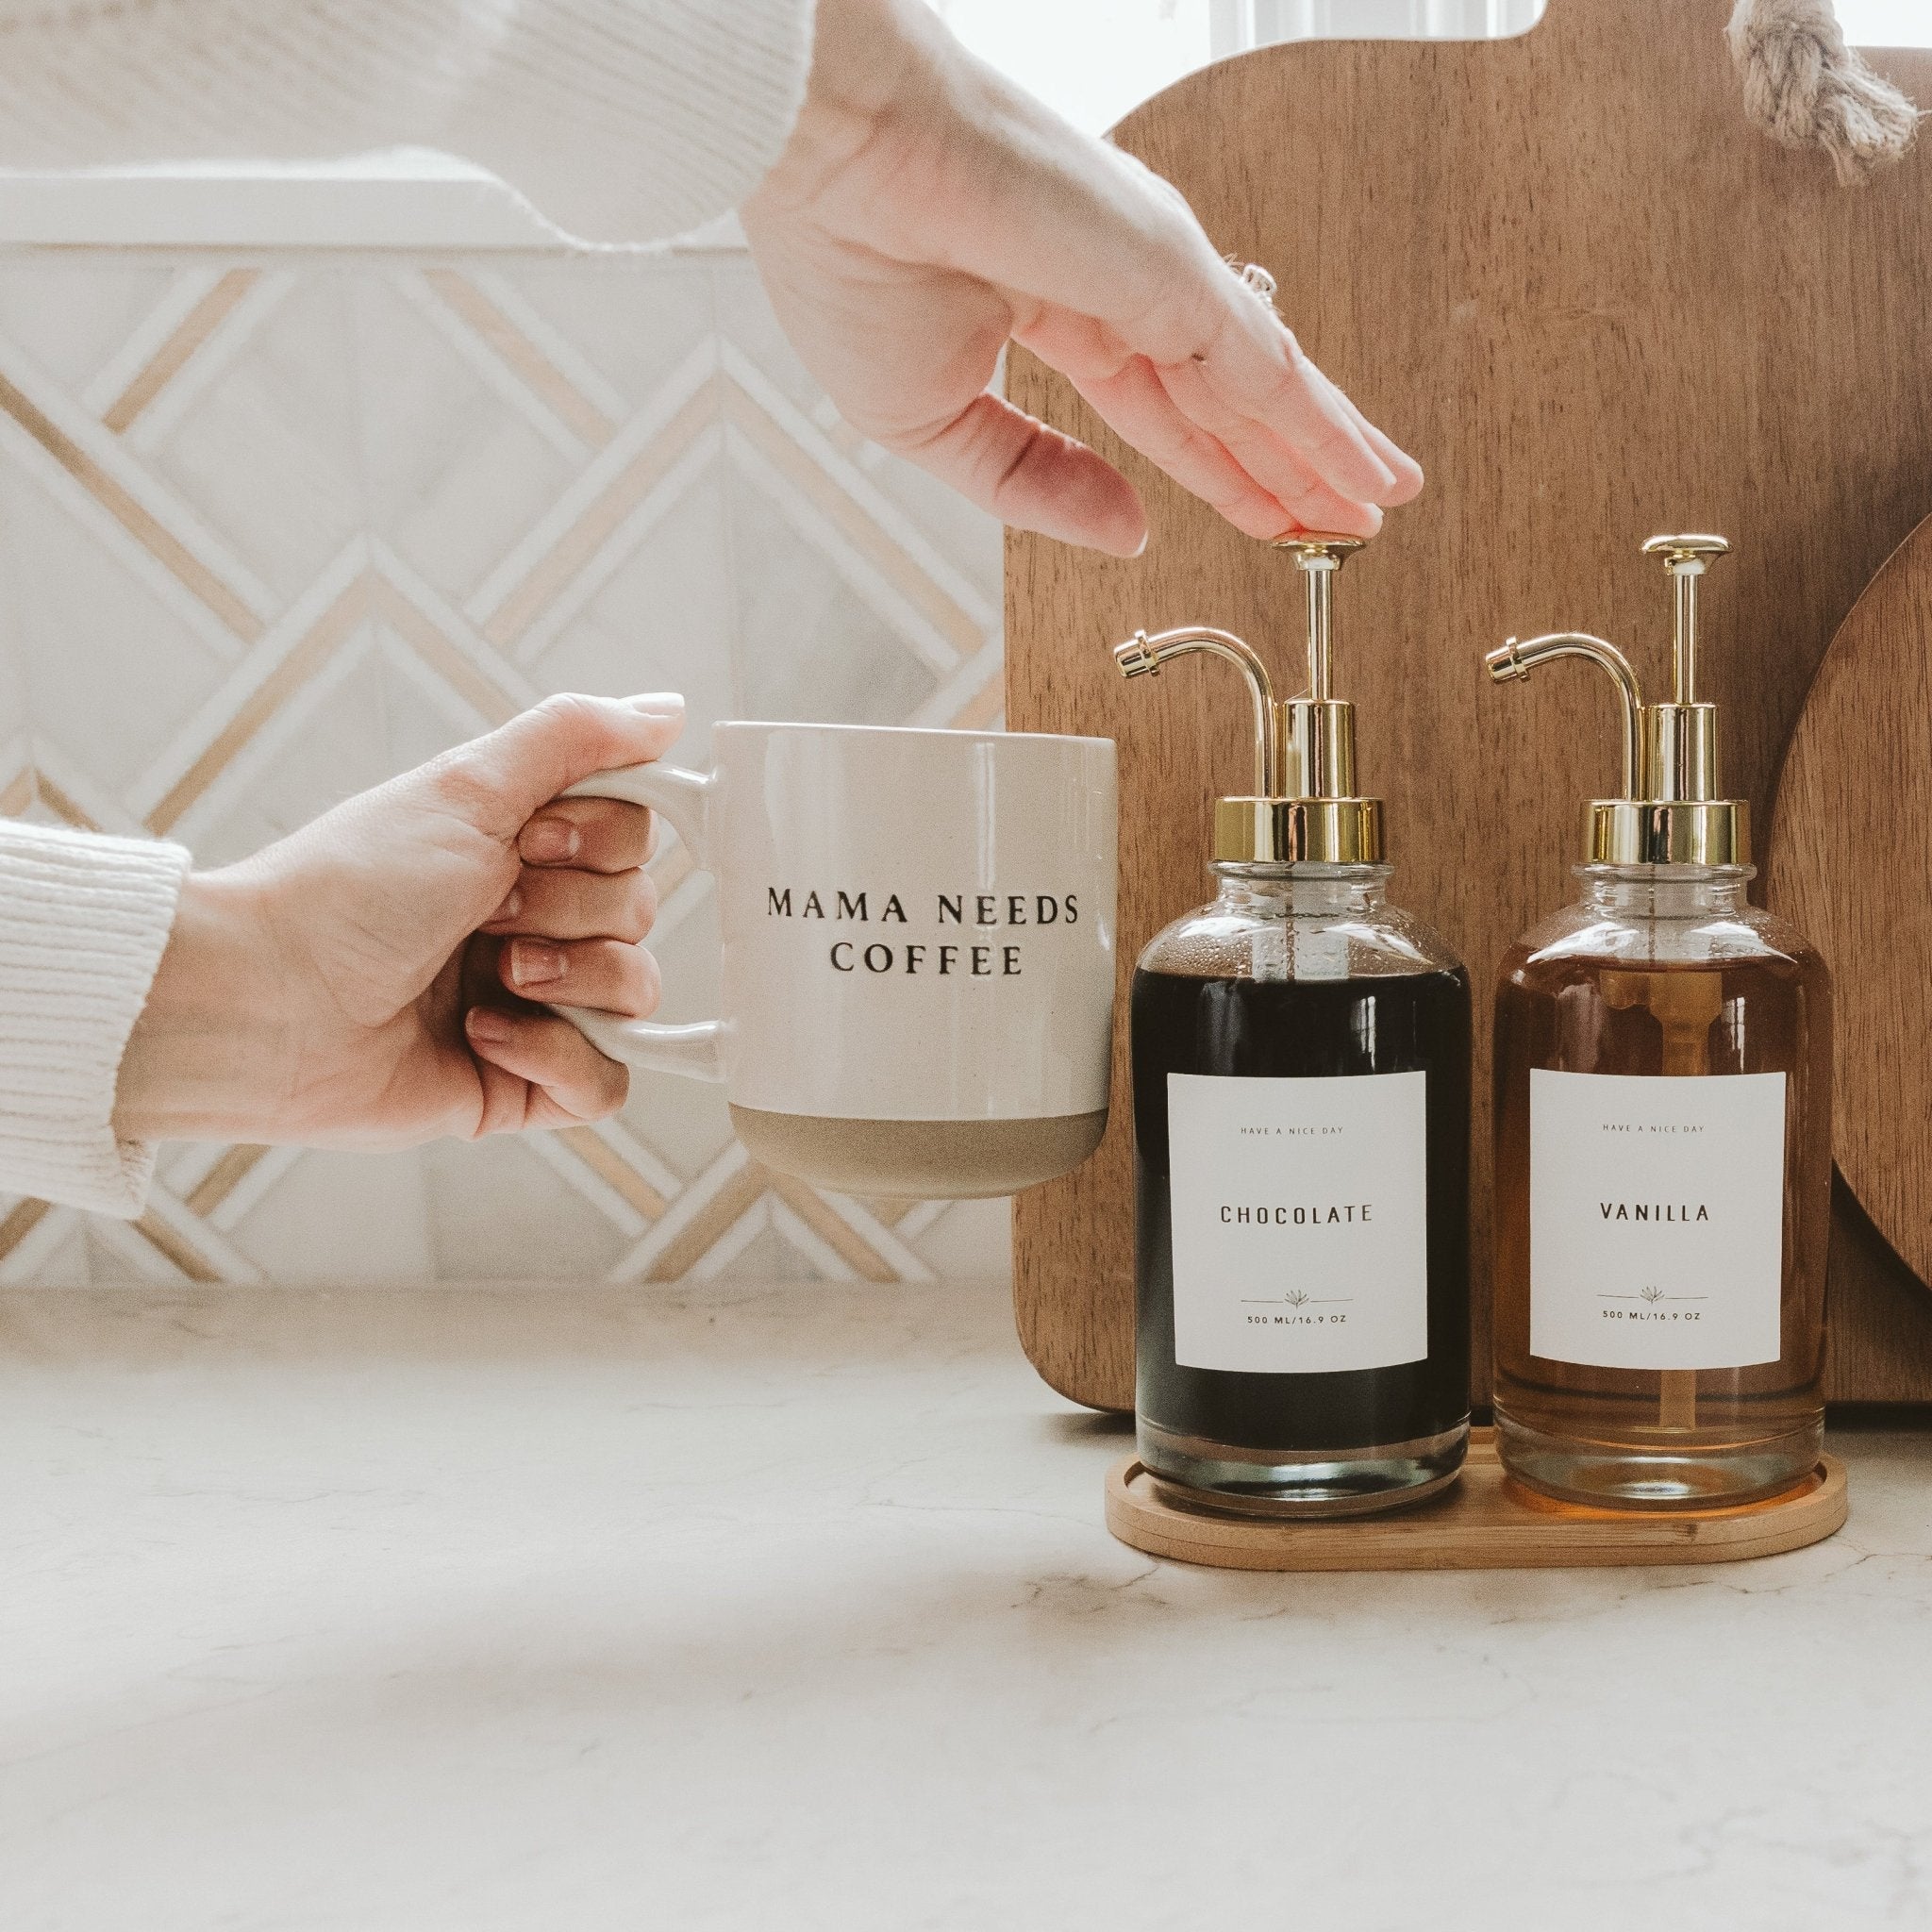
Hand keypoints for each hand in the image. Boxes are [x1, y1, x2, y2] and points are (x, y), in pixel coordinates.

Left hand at [113, 694, 682, 1147]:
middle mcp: (534, 924)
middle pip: (640, 911)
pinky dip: (560, 1059)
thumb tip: (669, 707)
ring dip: (568, 981)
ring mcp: (535, 1007)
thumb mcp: (467, 787)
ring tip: (489, 980)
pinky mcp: (524, 1085)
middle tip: (486, 914)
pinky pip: (610, 1083)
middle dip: (569, 912)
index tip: (529, 841)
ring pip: (638, 993)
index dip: (600, 841)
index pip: (634, 839)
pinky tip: (485, 1038)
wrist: (269, 1001)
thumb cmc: (347, 889)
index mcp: (521, 851)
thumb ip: (574, 737)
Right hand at [741, 0, 1422, 557]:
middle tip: (1351, 505)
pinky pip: (1264, 371)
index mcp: (1053, 311)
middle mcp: (1121, 287)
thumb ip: (1036, 484)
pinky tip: (1358, 468)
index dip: (1215, 469)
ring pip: (1263, 385)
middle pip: (1229, 397)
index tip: (1263, 513)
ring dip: (1327, 446)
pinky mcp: (1176, 273)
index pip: (1160, 410)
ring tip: (1381, 494)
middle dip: (1291, 459)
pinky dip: (1319, 427)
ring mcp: (1156, 276)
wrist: (832, 159)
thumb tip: (1130, 533)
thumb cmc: (850, 254)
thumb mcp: (936, 424)